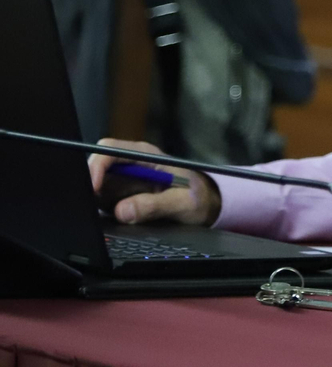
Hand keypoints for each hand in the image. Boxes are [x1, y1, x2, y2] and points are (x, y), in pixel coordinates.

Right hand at [87, 139, 220, 225]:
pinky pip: (101, 199)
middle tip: (88, 206)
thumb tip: (121, 211)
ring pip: (95, 184)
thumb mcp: (182, 202)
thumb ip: (154, 206)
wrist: (206, 206)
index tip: (92, 189)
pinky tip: (107, 218)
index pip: (110, 150)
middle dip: (88, 184)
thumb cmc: (198, 197)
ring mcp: (123, 180)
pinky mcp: (121, 195)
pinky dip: (99, 207)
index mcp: (145, 155)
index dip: (96, 166)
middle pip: (96, 166)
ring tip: (99, 214)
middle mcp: (130, 164)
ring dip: (93, 198)